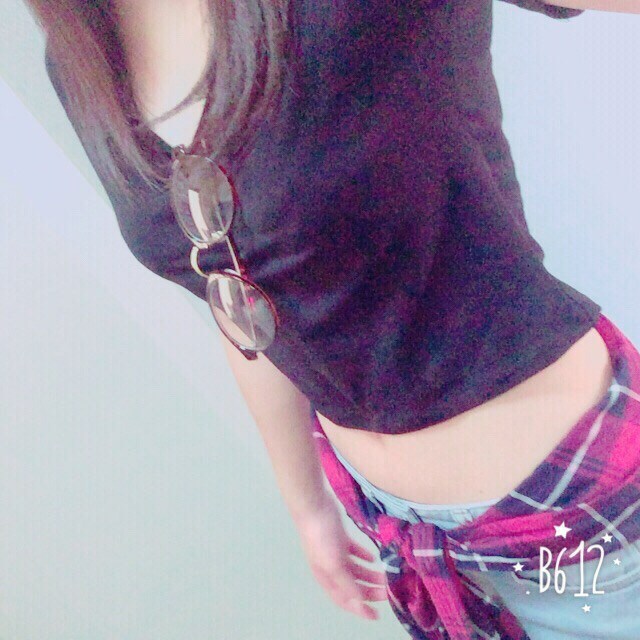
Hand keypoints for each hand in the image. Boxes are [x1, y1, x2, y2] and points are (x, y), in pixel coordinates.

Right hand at [294, 498, 387, 619]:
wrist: (314, 507)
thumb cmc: (321, 538)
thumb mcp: (334, 564)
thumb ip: (347, 584)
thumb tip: (360, 602)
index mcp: (327, 578)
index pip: (344, 600)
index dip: (360, 609)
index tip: (377, 615)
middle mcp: (331, 568)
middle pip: (353, 586)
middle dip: (370, 591)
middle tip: (389, 592)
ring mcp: (335, 552)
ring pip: (356, 570)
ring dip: (370, 575)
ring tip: (386, 576)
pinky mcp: (340, 538)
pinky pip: (354, 552)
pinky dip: (364, 556)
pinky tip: (373, 558)